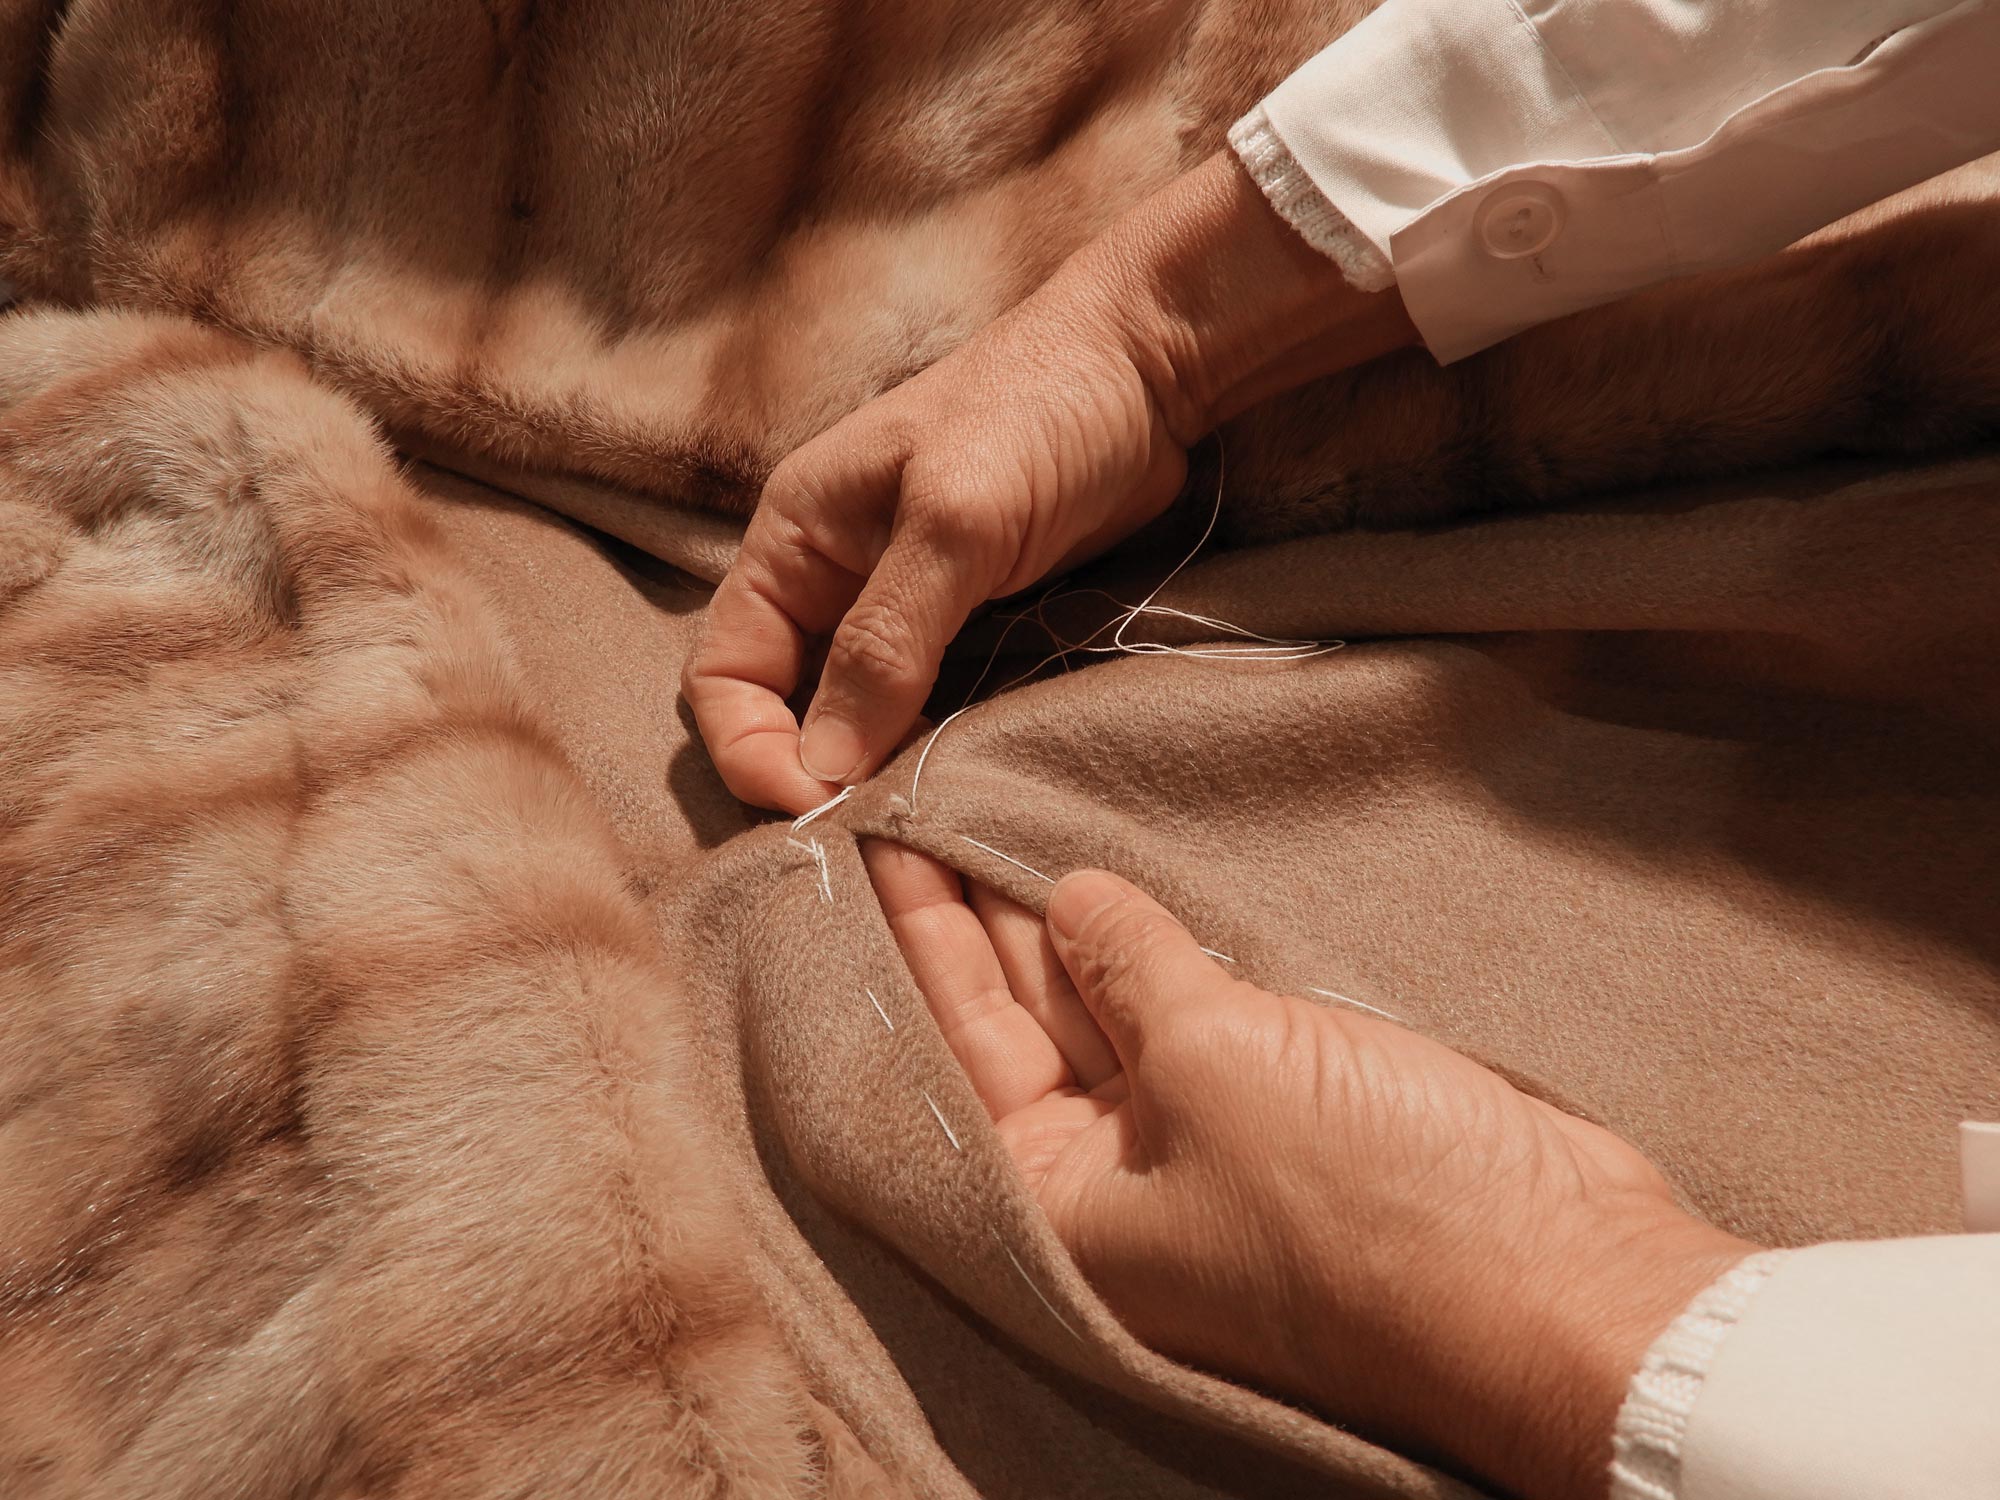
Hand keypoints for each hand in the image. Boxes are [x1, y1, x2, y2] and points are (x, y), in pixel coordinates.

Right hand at [686, 154, 1414, 812]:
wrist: (1149, 369)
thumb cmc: (1039, 414)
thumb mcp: (955, 522)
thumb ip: (886, 641)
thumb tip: (822, 766)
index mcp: (794, 541)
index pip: (724, 672)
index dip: (750, 747)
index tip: (814, 805)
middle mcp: (832, 583)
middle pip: (785, 711)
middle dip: (814, 782)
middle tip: (875, 847)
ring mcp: (902, 612)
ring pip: (858, 725)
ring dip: (878, 783)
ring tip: (920, 839)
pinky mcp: (969, 633)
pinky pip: (927, 716)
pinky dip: (935, 762)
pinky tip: (965, 799)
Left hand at [864, 843, 1755, 1499]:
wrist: (1560, 1278)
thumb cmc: (1365, 1201)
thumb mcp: (1215, 1063)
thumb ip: (1129, 973)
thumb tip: (1069, 904)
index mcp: (1062, 1207)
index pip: (959, 1041)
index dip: (921, 931)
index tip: (879, 838)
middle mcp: (1114, 1185)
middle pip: (1023, 1024)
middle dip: (984, 918)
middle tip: (932, 804)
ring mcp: (1201, 1148)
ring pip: (1109, 1012)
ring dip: (1072, 924)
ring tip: (1007, 815)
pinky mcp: (1283, 1113)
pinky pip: (1192, 1014)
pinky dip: (1162, 951)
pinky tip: (1125, 881)